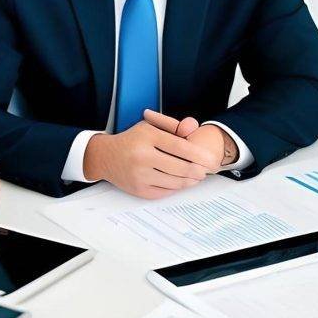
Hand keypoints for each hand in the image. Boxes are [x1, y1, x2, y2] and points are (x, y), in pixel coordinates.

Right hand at [82, 118, 216, 199]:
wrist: (105, 156)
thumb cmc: (133, 140)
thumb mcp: (150, 125)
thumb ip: (173, 125)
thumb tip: (193, 127)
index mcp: (147, 136)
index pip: (179, 146)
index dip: (199, 154)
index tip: (211, 159)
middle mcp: (142, 156)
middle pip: (180, 167)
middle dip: (198, 170)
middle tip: (206, 170)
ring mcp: (139, 175)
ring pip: (175, 182)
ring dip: (190, 180)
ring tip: (197, 176)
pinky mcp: (138, 190)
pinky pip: (165, 191)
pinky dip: (176, 187)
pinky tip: (181, 181)